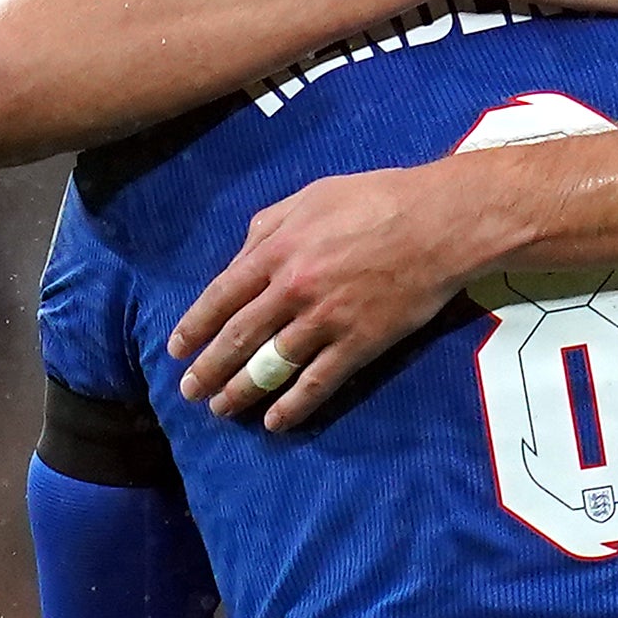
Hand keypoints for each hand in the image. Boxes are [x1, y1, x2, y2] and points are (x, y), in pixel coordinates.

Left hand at [170, 153, 521, 430]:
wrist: (441, 222)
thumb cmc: (377, 200)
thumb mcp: (311, 196)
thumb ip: (267, 227)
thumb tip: (240, 259)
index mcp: (277, 250)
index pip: (220, 297)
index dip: (194, 327)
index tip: (176, 350)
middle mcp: (293, 289)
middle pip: (238, 338)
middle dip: (209, 369)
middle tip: (190, 391)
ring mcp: (326, 319)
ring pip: (272, 365)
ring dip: (242, 392)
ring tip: (223, 409)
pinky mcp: (360, 342)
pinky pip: (319, 382)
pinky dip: (294, 406)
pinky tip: (275, 421)